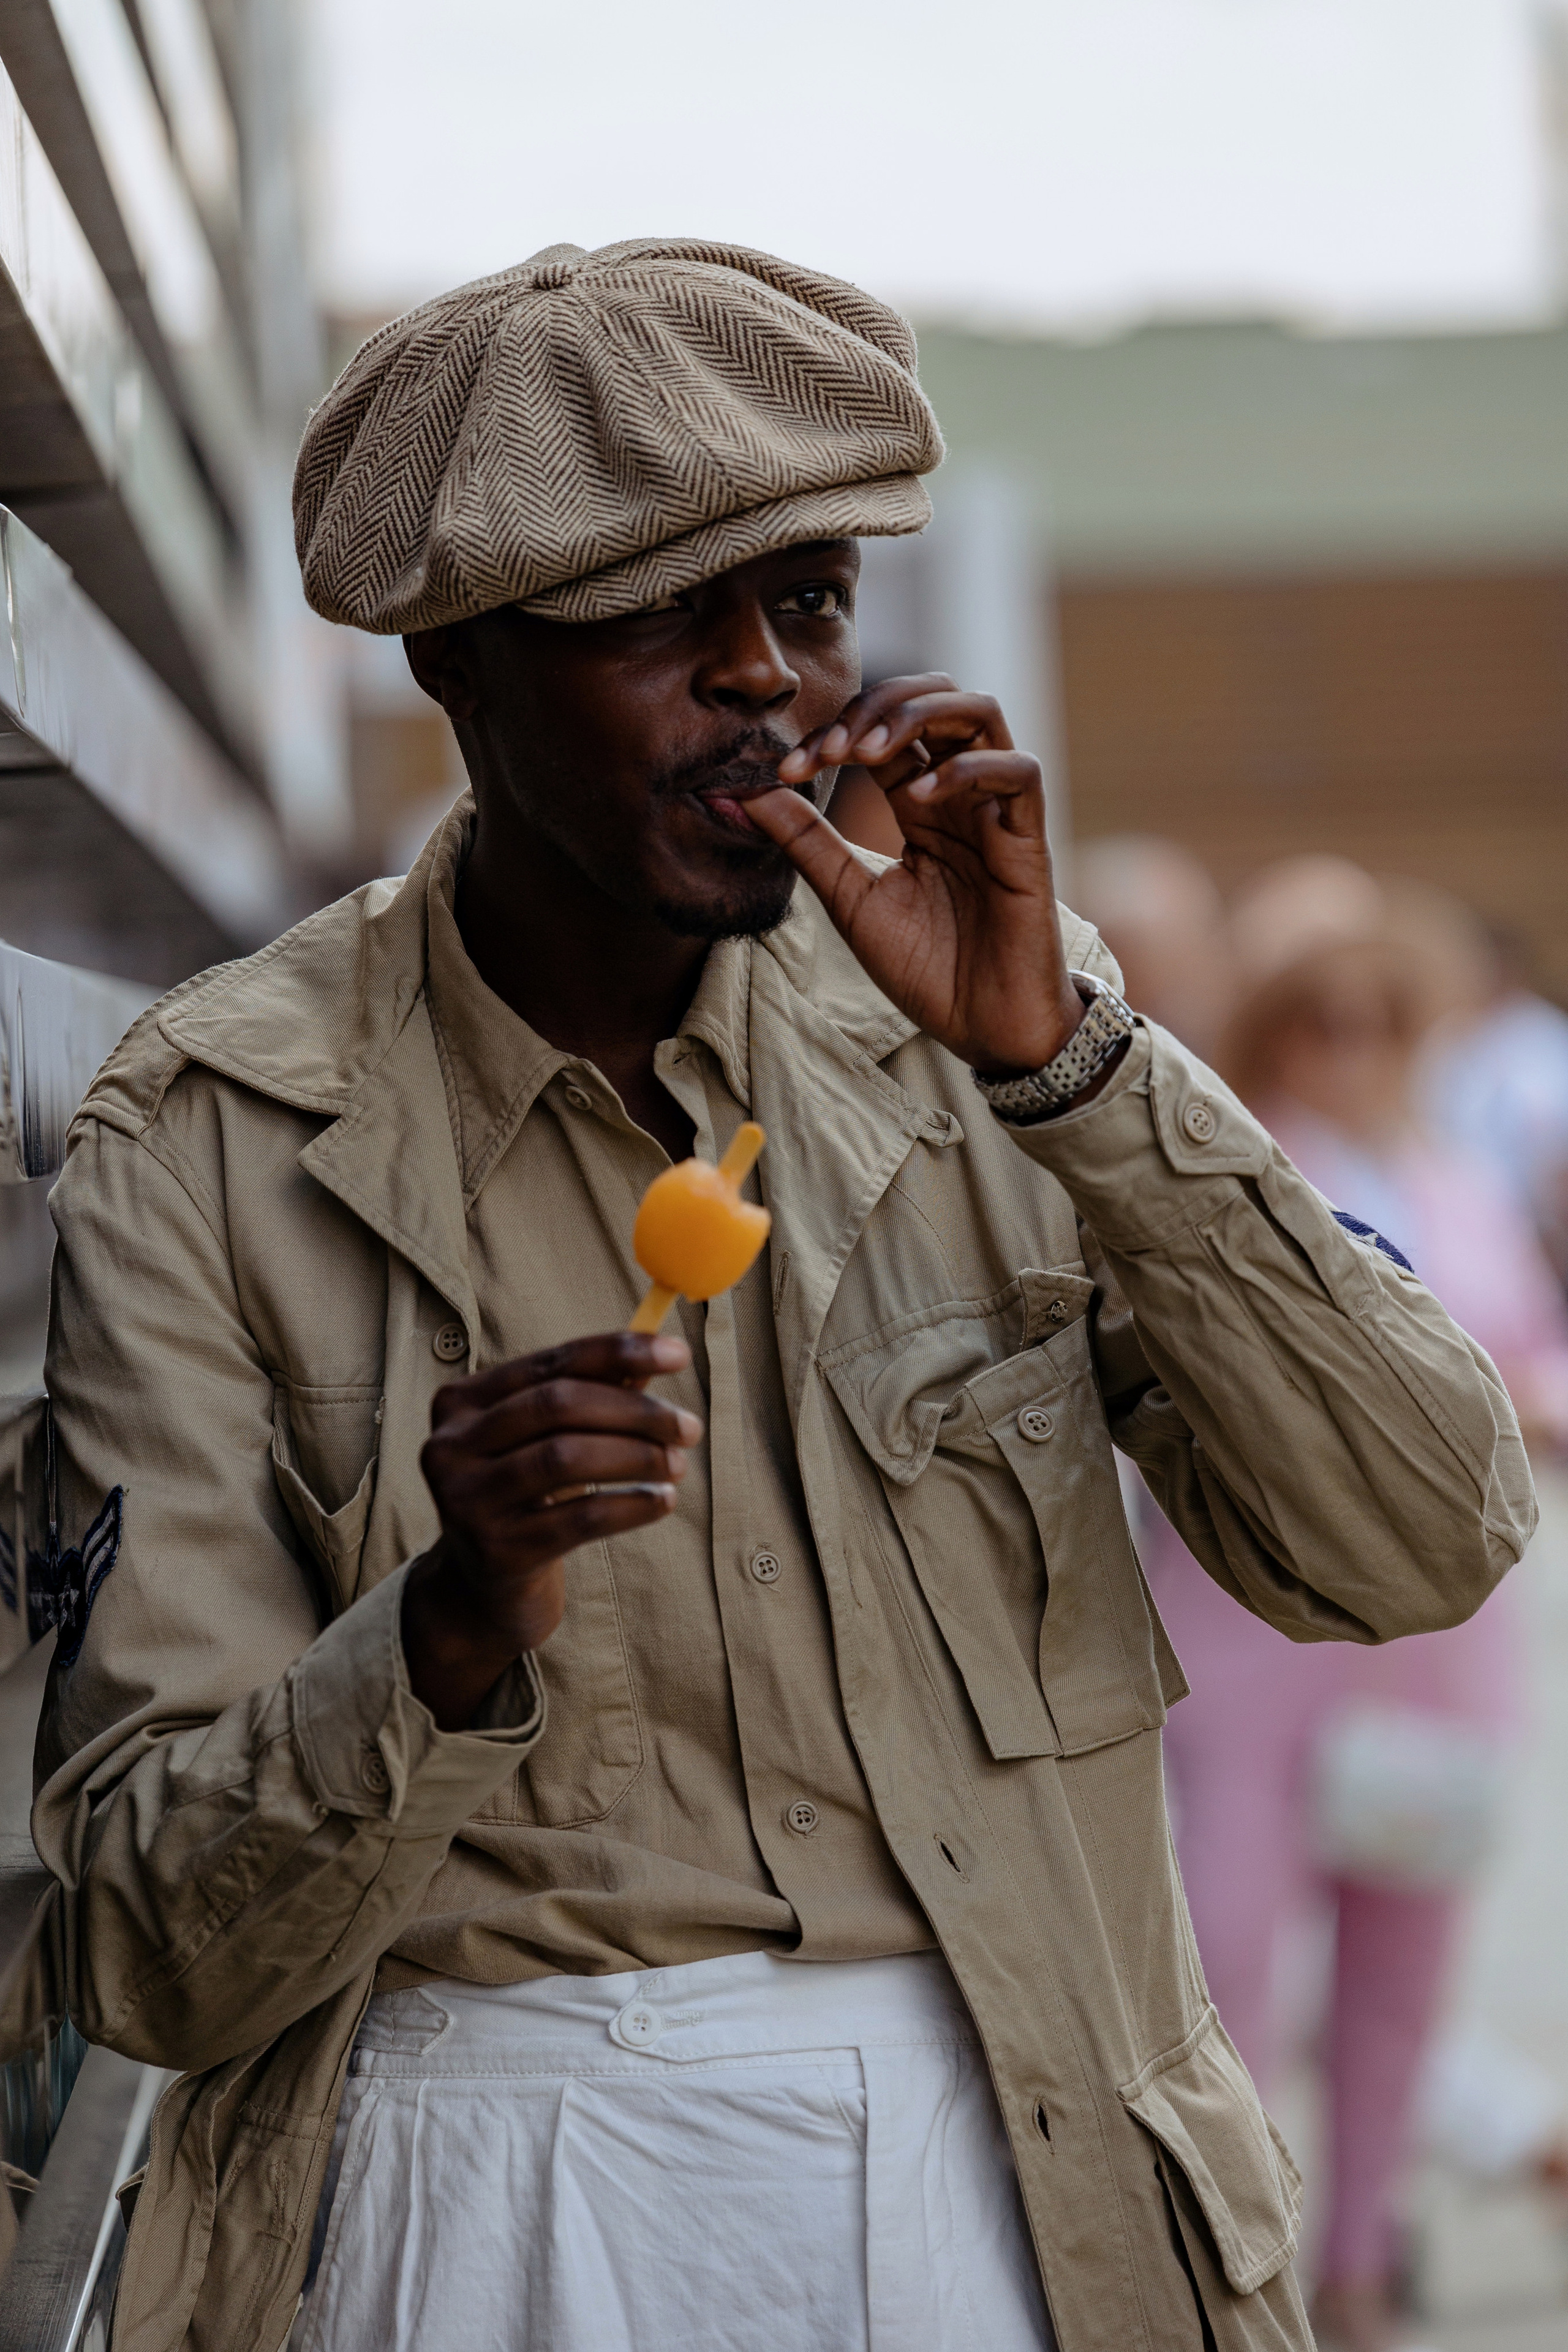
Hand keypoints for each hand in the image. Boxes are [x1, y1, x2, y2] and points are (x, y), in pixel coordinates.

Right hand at [405, 1331, 700, 1728]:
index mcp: (460, 1402)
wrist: (485, 1587)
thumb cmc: (528, 1495)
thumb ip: (593, 1394)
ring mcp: (467, 1501)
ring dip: (637, 1456)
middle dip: (634, 1411)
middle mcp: (450, 1446)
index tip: (680, 1355)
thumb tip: (656, 1357)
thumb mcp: (547, 1438)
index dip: (618, 1352)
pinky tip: (663, 1501)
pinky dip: (631, 1505)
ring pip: (565, 1457)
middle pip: (557, 1405)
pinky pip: (579, 1518)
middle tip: (689, 1427)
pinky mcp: (496, 1552)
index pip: (551, 1362)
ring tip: (678, 1464)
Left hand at [748, 675, 1082, 1075]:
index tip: (786, 769)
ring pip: (981, 712)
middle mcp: (960, 795)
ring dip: (920, 715)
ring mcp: (998, 811)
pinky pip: (1018, 770)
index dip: (834, 733)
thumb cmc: (927, 968)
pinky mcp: (1030, 839)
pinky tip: (922, 795)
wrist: (984, 1029)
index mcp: (919, 803)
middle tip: (834, 748)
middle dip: (877, 705)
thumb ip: (806, 842)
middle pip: (935, 696)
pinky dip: (968, 768)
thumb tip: (747, 792)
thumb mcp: (849, 898)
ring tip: (871, 752)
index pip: (881, 731)